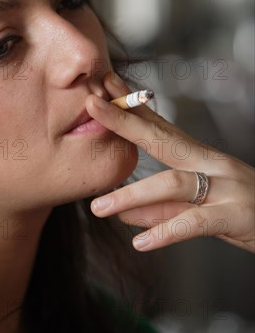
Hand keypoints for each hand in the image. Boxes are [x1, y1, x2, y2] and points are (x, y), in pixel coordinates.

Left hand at [85, 71, 254, 252]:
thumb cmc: (245, 211)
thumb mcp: (200, 207)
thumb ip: (162, 210)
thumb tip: (123, 214)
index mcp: (201, 157)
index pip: (160, 127)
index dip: (131, 108)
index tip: (105, 88)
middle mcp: (212, 164)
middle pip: (163, 138)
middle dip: (125, 122)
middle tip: (92, 107)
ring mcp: (225, 188)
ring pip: (172, 183)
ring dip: (132, 195)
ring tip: (99, 207)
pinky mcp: (236, 216)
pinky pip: (195, 223)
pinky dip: (166, 232)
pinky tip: (141, 243)